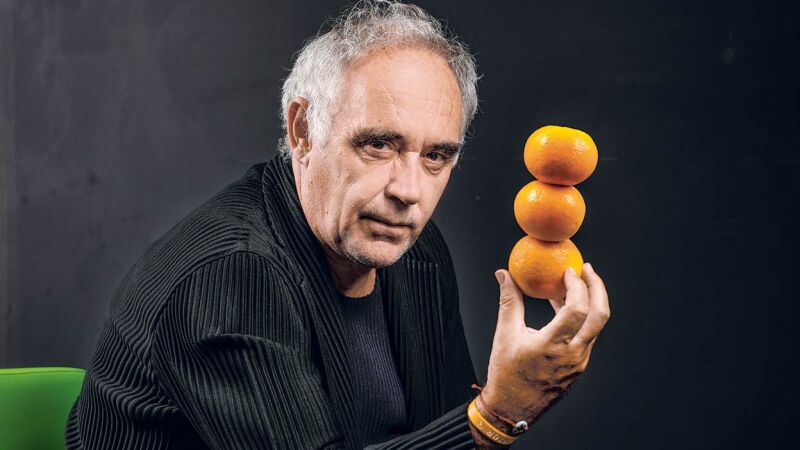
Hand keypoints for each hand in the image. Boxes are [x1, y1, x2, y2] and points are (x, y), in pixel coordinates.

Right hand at [480, 263, 609, 428]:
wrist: (511, 410)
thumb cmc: (505, 373)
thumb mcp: (504, 335)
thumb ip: (508, 301)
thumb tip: (503, 274)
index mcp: (553, 345)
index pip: (577, 309)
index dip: (577, 285)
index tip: (568, 270)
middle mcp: (573, 355)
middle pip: (600, 315)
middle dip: (597, 287)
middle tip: (587, 269)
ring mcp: (579, 363)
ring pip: (595, 326)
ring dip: (588, 302)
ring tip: (573, 285)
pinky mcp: (578, 367)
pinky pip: (586, 337)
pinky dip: (580, 319)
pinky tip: (563, 309)